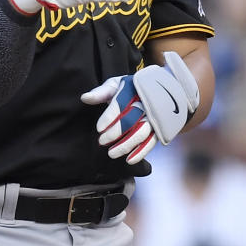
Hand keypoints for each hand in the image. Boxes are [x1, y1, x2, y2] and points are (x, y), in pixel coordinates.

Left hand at [81, 51, 200, 163]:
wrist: (161, 90)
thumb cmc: (132, 89)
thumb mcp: (117, 85)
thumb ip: (101, 92)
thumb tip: (84, 98)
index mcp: (133, 88)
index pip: (120, 103)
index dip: (109, 116)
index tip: (99, 128)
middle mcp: (146, 102)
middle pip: (131, 119)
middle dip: (115, 132)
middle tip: (102, 141)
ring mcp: (154, 116)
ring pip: (141, 133)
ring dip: (126, 145)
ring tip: (111, 153)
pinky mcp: (160, 128)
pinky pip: (152, 142)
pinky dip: (141, 152)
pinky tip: (129, 160)